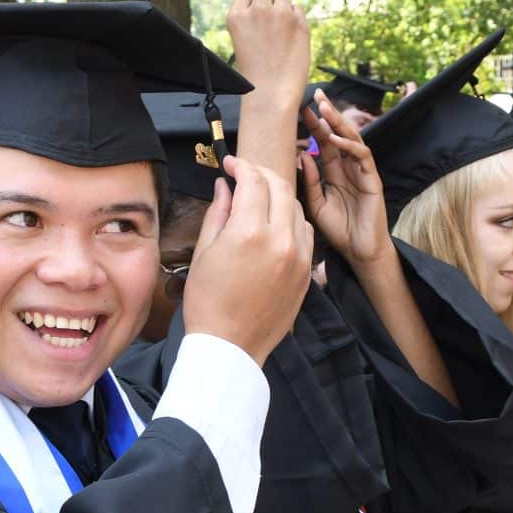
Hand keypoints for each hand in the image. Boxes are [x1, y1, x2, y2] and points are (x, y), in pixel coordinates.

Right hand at [182, 155, 315, 365]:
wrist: (230, 347)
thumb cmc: (208, 302)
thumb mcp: (204, 253)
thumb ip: (218, 213)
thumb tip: (225, 187)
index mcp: (249, 232)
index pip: (253, 180)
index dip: (241, 166)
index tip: (230, 164)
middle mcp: (280, 240)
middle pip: (280, 186)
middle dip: (262, 174)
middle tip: (246, 174)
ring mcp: (299, 256)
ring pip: (297, 207)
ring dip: (279, 195)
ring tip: (260, 199)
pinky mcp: (307, 272)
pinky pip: (306, 232)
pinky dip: (292, 219)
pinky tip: (276, 224)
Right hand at [225, 0, 309, 91]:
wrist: (271, 94)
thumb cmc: (255, 74)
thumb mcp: (242, 41)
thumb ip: (250, 20)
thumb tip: (266, 3)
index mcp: (236, 16)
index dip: (252, 7)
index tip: (256, 20)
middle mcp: (257, 10)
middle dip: (268, 4)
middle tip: (271, 27)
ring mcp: (280, 14)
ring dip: (284, 9)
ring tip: (282, 33)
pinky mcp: (300, 22)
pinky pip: (299, 9)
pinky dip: (297, 19)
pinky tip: (292, 38)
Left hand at [299, 90, 392, 268]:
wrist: (359, 251)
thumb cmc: (338, 230)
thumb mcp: (316, 204)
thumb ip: (311, 181)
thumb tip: (302, 155)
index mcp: (335, 172)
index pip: (324, 142)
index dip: (314, 125)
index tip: (301, 109)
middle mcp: (349, 167)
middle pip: (339, 134)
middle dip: (329, 114)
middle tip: (316, 96)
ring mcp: (362, 172)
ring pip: (353, 139)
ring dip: (339, 123)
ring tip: (326, 109)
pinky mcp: (373, 180)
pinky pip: (363, 156)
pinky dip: (349, 146)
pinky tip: (336, 138)